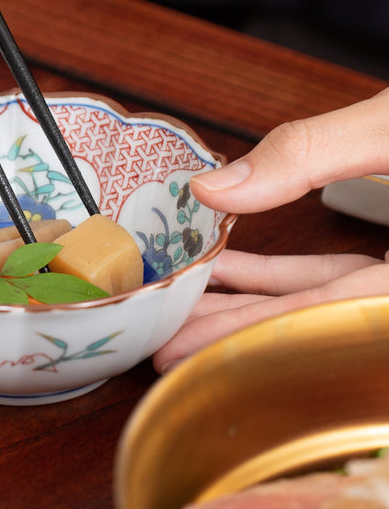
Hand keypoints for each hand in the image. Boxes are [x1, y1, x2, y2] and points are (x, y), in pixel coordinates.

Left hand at [153, 87, 388, 371]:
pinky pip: (339, 276)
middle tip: (168, 349)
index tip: (185, 355)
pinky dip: (286, 273)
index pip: (327, 319)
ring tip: (189, 311)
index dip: (251, 340)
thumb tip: (213, 183)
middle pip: (317, 324)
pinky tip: (235, 267)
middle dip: (239, 336)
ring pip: (323, 302)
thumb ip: (311, 153)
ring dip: (254, 302)